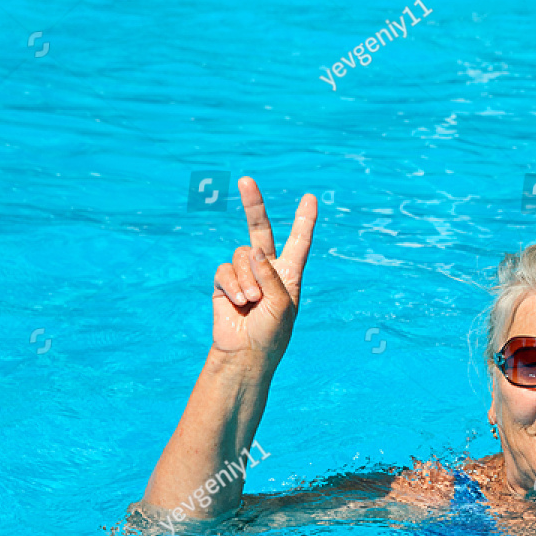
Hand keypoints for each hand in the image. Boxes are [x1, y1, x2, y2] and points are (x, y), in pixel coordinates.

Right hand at [210, 178, 317, 360]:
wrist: (245, 355)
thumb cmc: (271, 334)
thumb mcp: (281, 305)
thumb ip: (271, 275)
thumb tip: (253, 250)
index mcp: (289, 276)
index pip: (299, 243)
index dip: (304, 221)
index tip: (311, 198)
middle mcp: (267, 271)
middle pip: (260, 230)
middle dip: (253, 206)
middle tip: (246, 181)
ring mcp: (244, 276)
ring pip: (241, 256)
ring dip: (246, 278)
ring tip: (252, 301)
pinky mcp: (224, 283)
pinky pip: (224, 270)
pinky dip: (232, 285)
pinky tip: (238, 302)